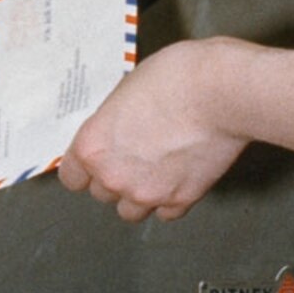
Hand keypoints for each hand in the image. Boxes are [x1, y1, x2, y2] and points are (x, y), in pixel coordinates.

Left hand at [58, 41, 248, 221]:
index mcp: (92, 147)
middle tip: (133, 156)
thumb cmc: (177, 78)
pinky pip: (166, 214)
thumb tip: (115, 130)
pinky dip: (170, 200)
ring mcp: (147, 193)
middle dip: (114, 177)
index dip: (85, 168)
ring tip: (153, 171)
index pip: (72, 177)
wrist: (221, 92)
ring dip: (138, 194)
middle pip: (101, 193)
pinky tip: (176, 178)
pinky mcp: (181, 200)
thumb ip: (113, 121)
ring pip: (130, 211)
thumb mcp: (126, 89)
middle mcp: (114, 176)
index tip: (94, 163)